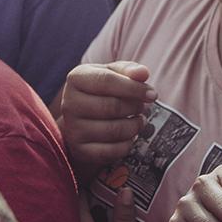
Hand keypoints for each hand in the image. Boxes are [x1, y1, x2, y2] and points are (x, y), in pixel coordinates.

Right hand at [54, 61, 152, 177]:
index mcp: (76, 79)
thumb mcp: (113, 73)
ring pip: (114, 130)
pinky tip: (128, 136)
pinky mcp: (81, 150)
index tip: (152, 94)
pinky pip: (112, 151)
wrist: (82, 118)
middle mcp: (69, 104)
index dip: (134, 88)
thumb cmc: (102, 91)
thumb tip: (143, 73)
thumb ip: (129, 70)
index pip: (107, 81)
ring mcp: (73, 129)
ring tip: (138, 120)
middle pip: (112, 106)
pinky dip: (127, 144)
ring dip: (134, 126)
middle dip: (135, 107)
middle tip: (142, 107)